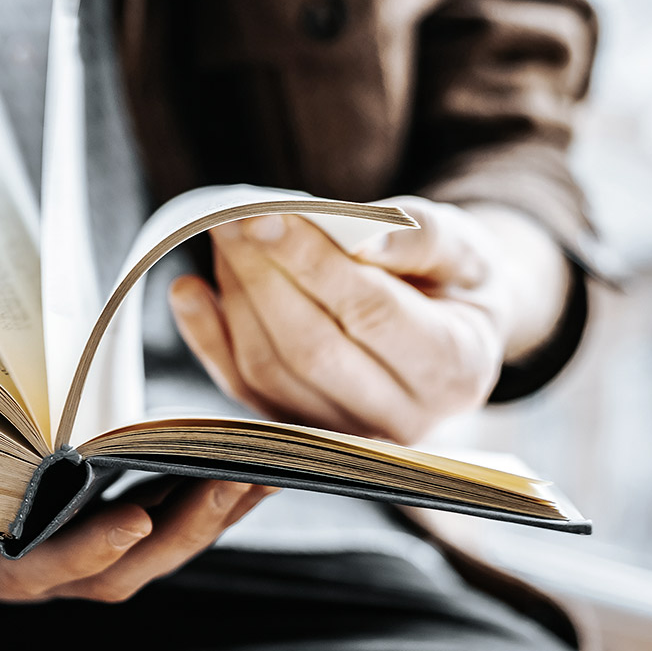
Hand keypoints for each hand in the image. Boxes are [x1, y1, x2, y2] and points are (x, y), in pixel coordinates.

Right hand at [0, 451, 272, 604]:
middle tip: (234, 479)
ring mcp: (41, 550)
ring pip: (141, 554)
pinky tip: (227, 454)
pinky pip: (143, 522)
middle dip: (175, 536)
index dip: (71, 559)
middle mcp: (6, 567)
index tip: (124, 524)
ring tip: (259, 461)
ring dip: (202, 516)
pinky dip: (188, 496)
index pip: (18, 577)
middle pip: (107, 572)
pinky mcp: (62, 520)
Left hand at [169, 197, 568, 444]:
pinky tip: (189, 290)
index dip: (313, 263)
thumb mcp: (462, 246)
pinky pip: (241, 388)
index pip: (371, 313)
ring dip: (235, 297)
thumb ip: (419, 238)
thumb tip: (361, 237)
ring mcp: (344, 435)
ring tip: (224, 236)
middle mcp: (403, 420)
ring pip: (269, 369)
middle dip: (262, 276)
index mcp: (456, 370)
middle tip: (230, 218)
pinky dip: (207, 338)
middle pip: (312, 348)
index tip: (265, 215)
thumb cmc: (454, 279)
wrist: (449, 329)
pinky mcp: (299, 432)